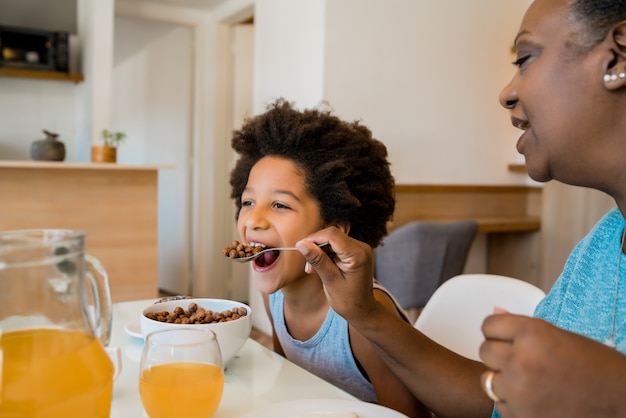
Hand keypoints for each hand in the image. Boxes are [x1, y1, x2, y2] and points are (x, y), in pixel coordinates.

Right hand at [296, 227, 376, 322]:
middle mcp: (362, 248)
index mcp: (358, 254)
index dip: (314, 238)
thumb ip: (317, 260)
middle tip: (308, 265)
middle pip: (332, 236)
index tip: (300, 247)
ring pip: (333, 240)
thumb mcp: (329, 280)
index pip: (332, 235)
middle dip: (316, 247)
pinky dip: (326, 255)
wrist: (362, 310)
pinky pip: (337, 246)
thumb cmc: (348, 300)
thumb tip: (301, 244)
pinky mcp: (355, 252)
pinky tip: (321, 267)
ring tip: (313, 269)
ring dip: (320, 252)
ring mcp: (360, 249)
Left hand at [480, 312, 625, 417]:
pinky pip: (500, 404)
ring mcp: (518, 390)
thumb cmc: (596, 366)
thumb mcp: (560, 335)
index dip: (498, 331)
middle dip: (499, 354)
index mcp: (532, 333)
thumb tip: (495, 312)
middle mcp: (521, 359)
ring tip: (528, 380)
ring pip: (488, 379)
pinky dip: (512, 402)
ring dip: (503, 379)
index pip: (489, 325)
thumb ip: (522, 325)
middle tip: (520, 360)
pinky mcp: (521, 415)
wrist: (621, 400)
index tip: (507, 337)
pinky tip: (533, 398)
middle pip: (485, 351)